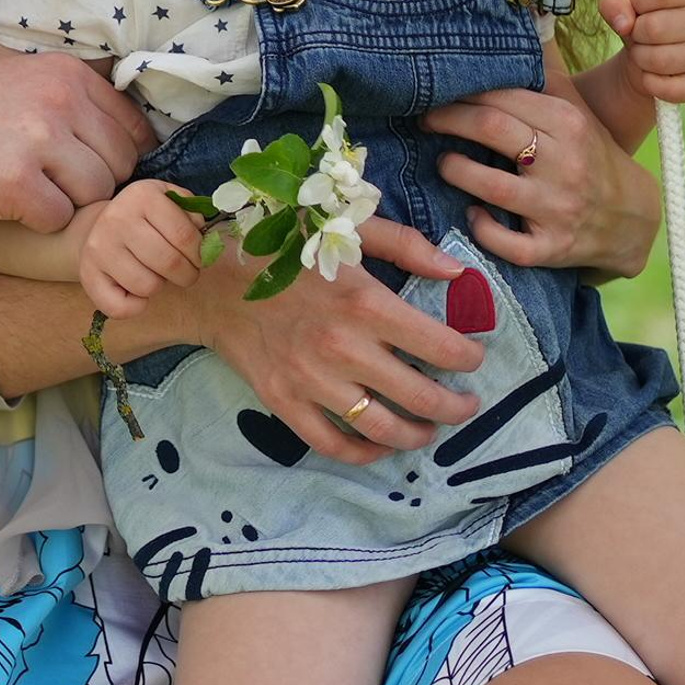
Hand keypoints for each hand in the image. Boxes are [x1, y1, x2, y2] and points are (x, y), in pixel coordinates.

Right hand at [0, 55, 155, 233]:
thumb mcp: (23, 85)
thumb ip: (76, 102)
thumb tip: (141, 139)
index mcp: (66, 73)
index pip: (133, 128)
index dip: (115, 157)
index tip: (85, 167)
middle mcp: (58, 99)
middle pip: (120, 165)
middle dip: (93, 184)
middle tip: (50, 183)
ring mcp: (38, 139)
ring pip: (96, 194)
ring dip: (67, 204)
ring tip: (27, 190)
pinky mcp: (16, 182)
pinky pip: (60, 219)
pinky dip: (38, 223)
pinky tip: (8, 204)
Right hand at [79, 181, 203, 318]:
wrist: (98, 227)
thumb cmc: (146, 219)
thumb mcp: (170, 203)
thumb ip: (193, 216)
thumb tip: (207, 241)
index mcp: (143, 196)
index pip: (185, 235)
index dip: (200, 254)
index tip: (199, 258)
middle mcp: (117, 218)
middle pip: (169, 262)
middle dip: (187, 274)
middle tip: (186, 272)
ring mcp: (99, 247)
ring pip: (147, 286)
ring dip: (160, 286)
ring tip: (157, 274)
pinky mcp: (87, 273)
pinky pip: (120, 307)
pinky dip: (135, 306)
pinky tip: (137, 292)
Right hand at [140, 224, 484, 464]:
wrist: (210, 281)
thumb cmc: (282, 249)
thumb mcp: (345, 231)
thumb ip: (407, 246)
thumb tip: (458, 274)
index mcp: (365, 303)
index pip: (441, 347)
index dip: (468, 358)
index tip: (473, 359)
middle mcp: (344, 349)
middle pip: (422, 397)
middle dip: (456, 406)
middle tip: (466, 404)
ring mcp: (313, 381)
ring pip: (384, 429)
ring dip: (419, 435)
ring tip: (430, 429)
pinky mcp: (285, 403)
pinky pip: (334, 444)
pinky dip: (365, 454)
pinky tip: (381, 445)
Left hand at [425, 86, 661, 277]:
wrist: (632, 216)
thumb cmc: (588, 152)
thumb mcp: (574, 109)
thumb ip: (545, 68)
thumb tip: (525, 14)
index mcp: (568, 123)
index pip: (501, 98)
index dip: (461, 93)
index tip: (438, 90)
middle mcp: (565, 163)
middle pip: (490, 130)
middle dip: (446, 120)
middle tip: (425, 119)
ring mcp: (558, 208)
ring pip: (489, 185)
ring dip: (455, 170)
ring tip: (444, 163)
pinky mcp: (551, 248)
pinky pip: (503, 241)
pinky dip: (480, 227)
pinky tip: (473, 214)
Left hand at [600, 0, 684, 103]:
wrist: (649, 57)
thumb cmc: (640, 20)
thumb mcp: (622, 2)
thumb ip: (614, 2)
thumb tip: (624, 25)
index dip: (640, 1)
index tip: (640, 8)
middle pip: (655, 28)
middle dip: (636, 34)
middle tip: (640, 35)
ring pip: (660, 60)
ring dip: (641, 58)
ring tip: (645, 52)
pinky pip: (670, 88)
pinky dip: (650, 83)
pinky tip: (653, 75)